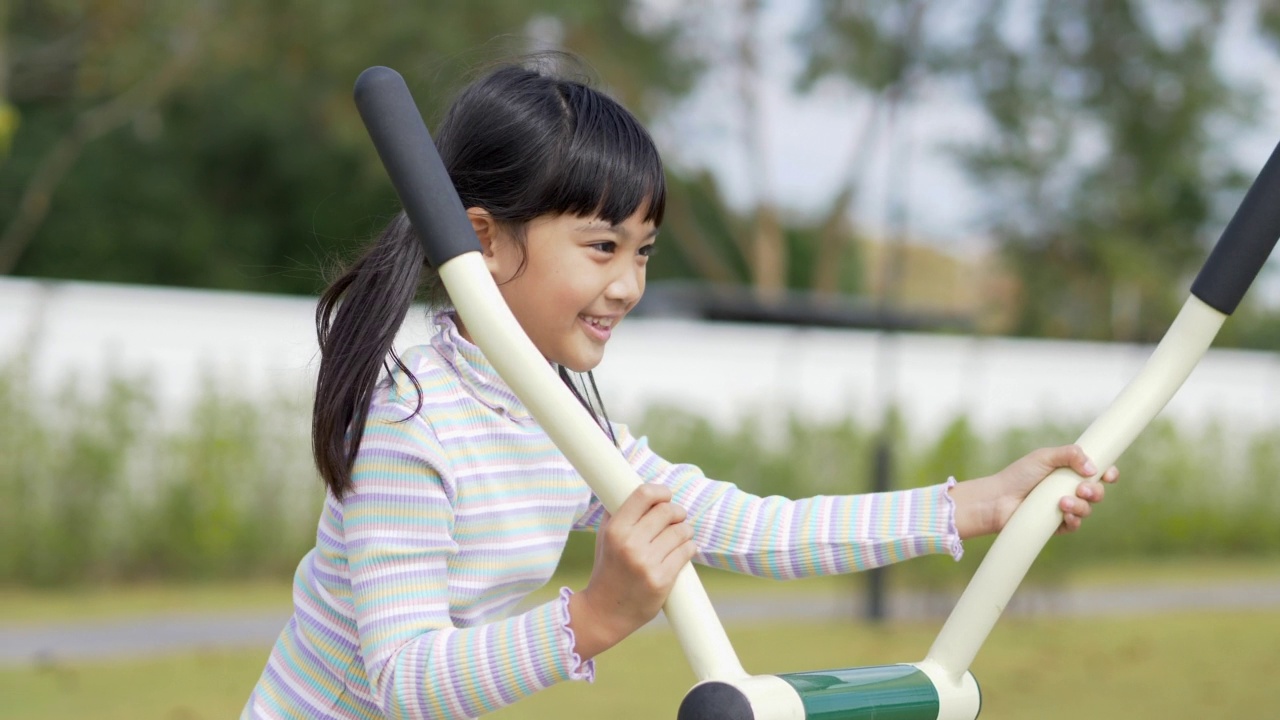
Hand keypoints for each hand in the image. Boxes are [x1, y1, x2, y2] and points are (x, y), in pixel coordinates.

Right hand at [567, 484, 696, 659]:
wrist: (605, 612)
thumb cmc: (608, 569)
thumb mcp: (604, 537)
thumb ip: (617, 512)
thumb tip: (637, 488)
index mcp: (615, 530)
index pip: (644, 495)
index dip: (661, 491)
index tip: (666, 495)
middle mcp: (630, 544)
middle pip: (667, 511)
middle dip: (677, 512)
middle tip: (677, 518)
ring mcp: (647, 563)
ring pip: (681, 531)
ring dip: (685, 530)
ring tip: (680, 535)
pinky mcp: (661, 580)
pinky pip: (686, 551)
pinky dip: (689, 547)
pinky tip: (684, 549)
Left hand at [950, 444, 1118, 537]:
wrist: (998, 499)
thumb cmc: (1018, 476)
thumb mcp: (1044, 457)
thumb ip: (1069, 454)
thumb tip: (1092, 467)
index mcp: (1069, 472)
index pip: (1097, 473)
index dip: (1108, 473)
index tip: (1109, 474)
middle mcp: (1069, 489)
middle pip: (1097, 492)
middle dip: (1096, 491)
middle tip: (1082, 489)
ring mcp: (1064, 508)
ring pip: (1087, 509)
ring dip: (1081, 506)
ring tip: (1063, 502)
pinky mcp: (1057, 525)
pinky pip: (1075, 525)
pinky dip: (1073, 520)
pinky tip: (1063, 514)